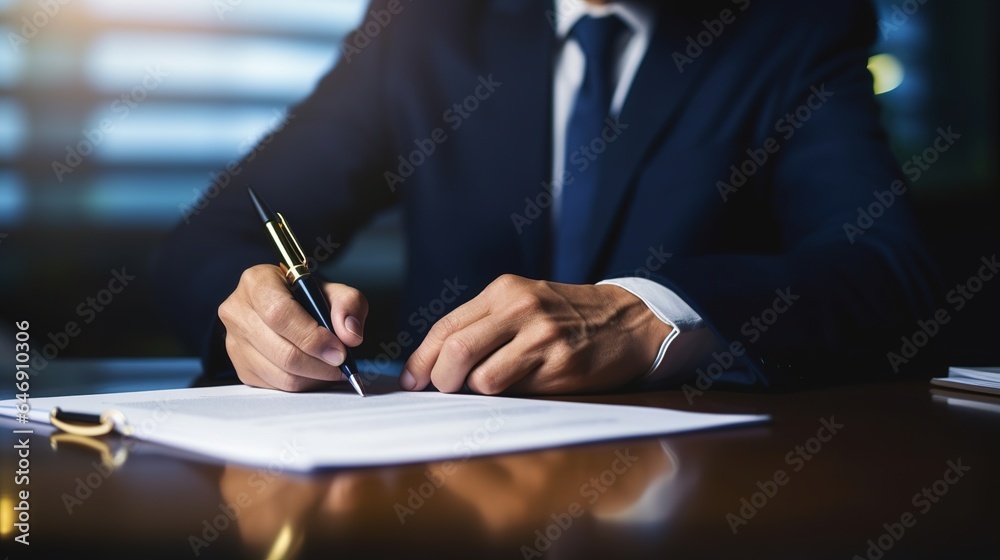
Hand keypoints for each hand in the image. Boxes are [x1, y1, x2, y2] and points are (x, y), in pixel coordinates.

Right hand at [218, 264, 367, 390]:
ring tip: (332, 368)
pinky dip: (303, 383)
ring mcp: (234, 342)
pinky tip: (315, 371)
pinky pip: (277, 386)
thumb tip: (349, 335)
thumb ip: (349, 305)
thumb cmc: (308, 297)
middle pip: (282, 351)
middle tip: (341, 363)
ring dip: (314, 377)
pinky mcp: (242, 367)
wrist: (288, 307)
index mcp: (256, 282)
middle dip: (319, 363)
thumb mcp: (334, 291)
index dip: (313, 337)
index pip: (280, 314)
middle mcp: (237, 311)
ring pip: (281, 374)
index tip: (338, 350)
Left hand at [400, 274, 671, 394]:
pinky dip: (510, 398)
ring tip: (494, 387)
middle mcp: (521, 308)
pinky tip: (525, 387)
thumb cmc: (567, 318)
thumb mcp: (524, 304)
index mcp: (505, 291)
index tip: (412, 381)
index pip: (446, 327)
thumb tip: (435, 364)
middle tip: (445, 392)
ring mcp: (543, 336)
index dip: (422, 359)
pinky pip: (516, 392)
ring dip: (478, 393)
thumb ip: (484, 326)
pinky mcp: (563, 364)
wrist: (628, 321)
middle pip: (456, 351)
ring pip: (482, 379)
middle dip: (441, 382)